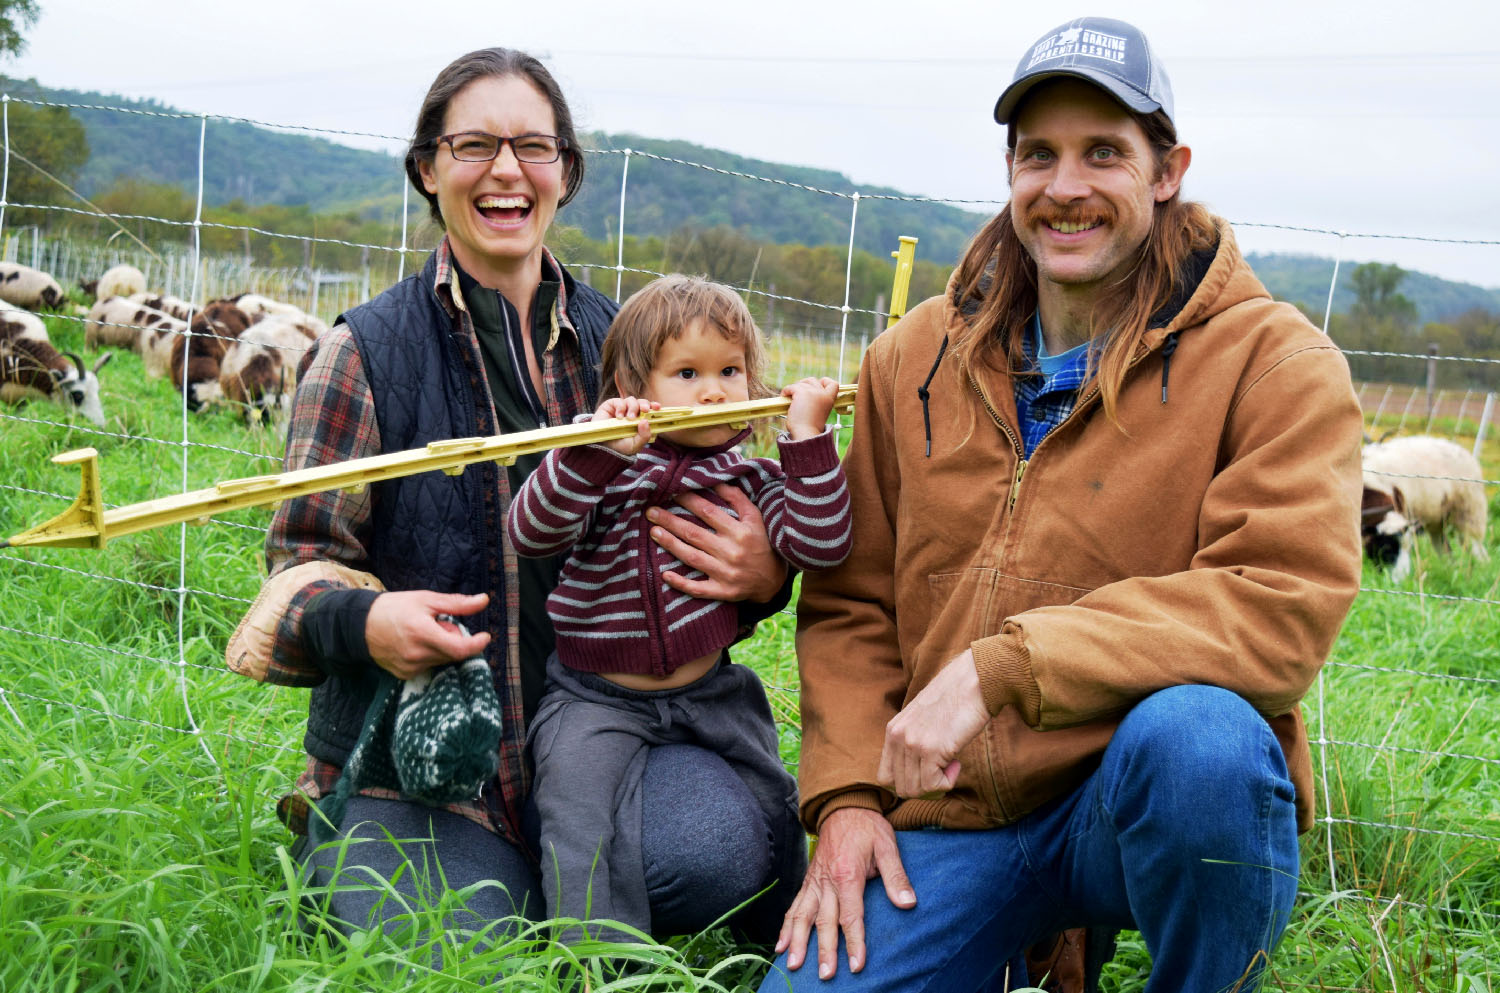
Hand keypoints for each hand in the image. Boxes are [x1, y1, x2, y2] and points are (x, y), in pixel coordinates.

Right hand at [364, 590, 490, 679]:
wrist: (361, 625)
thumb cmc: (395, 608)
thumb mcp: (427, 599)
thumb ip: (457, 604)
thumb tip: (484, 600)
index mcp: (422, 633)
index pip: (459, 649)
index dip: (476, 644)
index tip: (485, 637)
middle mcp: (417, 654)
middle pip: (452, 653)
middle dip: (454, 638)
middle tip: (441, 624)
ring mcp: (410, 667)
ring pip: (442, 660)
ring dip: (442, 648)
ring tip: (425, 633)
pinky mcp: (405, 675)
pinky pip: (429, 666)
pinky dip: (430, 656)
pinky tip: (416, 644)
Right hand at [593, 396, 657, 455]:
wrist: (601, 446)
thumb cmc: (619, 446)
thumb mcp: (634, 445)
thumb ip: (643, 436)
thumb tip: (646, 421)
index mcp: (641, 421)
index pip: (651, 411)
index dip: (655, 407)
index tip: (657, 408)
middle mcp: (633, 413)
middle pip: (643, 403)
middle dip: (646, 404)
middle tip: (645, 410)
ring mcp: (623, 409)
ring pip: (632, 400)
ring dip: (633, 407)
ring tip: (629, 418)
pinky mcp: (612, 405)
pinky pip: (620, 401)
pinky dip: (621, 407)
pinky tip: (619, 417)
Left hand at [647, 483, 786, 601]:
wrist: (774, 581)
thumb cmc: (762, 543)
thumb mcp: (756, 518)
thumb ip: (737, 499)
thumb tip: (716, 481)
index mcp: (740, 532)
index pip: (708, 512)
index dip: (687, 501)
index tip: (671, 492)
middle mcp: (732, 552)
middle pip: (694, 533)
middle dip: (670, 521)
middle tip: (651, 511)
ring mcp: (726, 574)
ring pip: (692, 557)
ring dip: (671, 544)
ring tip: (653, 532)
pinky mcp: (723, 592)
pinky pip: (699, 589)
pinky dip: (681, 583)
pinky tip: (665, 575)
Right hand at [774, 807, 914, 978]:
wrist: (843, 806)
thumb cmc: (867, 827)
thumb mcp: (887, 845)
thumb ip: (896, 875)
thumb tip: (908, 903)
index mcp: (847, 874)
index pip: (851, 915)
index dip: (854, 941)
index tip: (856, 965)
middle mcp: (826, 881)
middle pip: (824, 921)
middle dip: (824, 950)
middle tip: (825, 975)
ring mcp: (814, 882)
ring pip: (803, 916)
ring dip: (797, 941)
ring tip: (792, 965)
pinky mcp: (808, 882)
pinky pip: (794, 906)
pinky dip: (786, 926)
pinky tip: (780, 945)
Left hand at [782, 376, 839, 439]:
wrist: (806, 434)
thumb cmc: (810, 427)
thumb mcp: (819, 412)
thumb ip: (816, 402)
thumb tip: (803, 392)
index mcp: (830, 400)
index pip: (833, 384)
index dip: (824, 382)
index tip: (816, 388)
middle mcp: (823, 394)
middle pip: (813, 380)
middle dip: (804, 384)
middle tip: (797, 394)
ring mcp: (813, 392)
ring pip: (801, 383)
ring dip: (794, 389)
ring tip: (789, 397)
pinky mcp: (802, 393)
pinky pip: (791, 387)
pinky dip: (786, 391)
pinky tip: (784, 396)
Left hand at [877, 650, 990, 797]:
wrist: (973, 681)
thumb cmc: (955, 701)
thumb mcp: (922, 720)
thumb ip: (912, 741)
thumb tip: (915, 777)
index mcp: (892, 730)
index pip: (885, 778)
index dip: (907, 783)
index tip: (927, 774)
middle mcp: (897, 737)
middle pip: (901, 788)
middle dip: (925, 788)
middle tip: (943, 770)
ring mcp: (912, 743)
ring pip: (916, 790)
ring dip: (937, 785)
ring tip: (951, 764)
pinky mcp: (931, 749)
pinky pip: (933, 785)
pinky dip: (947, 782)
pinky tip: (956, 763)